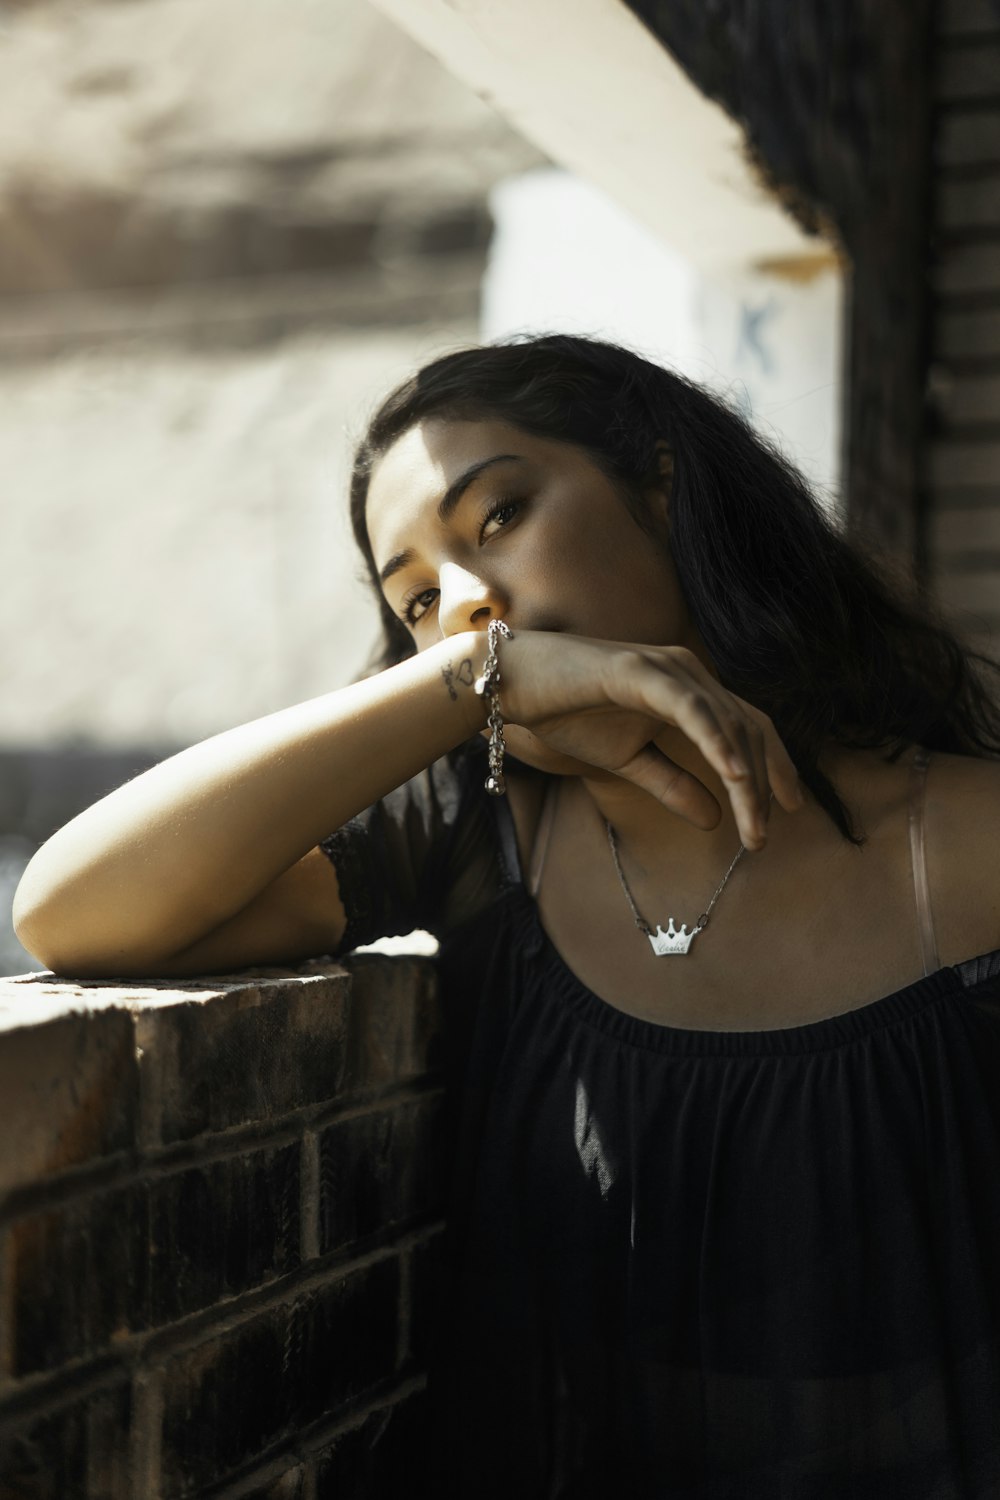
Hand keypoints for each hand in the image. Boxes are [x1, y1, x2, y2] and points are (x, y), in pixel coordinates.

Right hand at [500, 631, 803, 848]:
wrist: (512, 685)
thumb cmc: (566, 713)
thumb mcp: (627, 762)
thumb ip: (671, 784)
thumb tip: (713, 818)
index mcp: (689, 692)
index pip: (748, 727)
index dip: (775, 766)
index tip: (790, 811)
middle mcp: (688, 673)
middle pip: (747, 729)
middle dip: (763, 786)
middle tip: (763, 838)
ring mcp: (667, 668)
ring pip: (726, 723)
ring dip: (746, 777)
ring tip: (754, 823)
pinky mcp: (640, 670)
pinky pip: (690, 707)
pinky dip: (717, 739)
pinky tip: (733, 773)